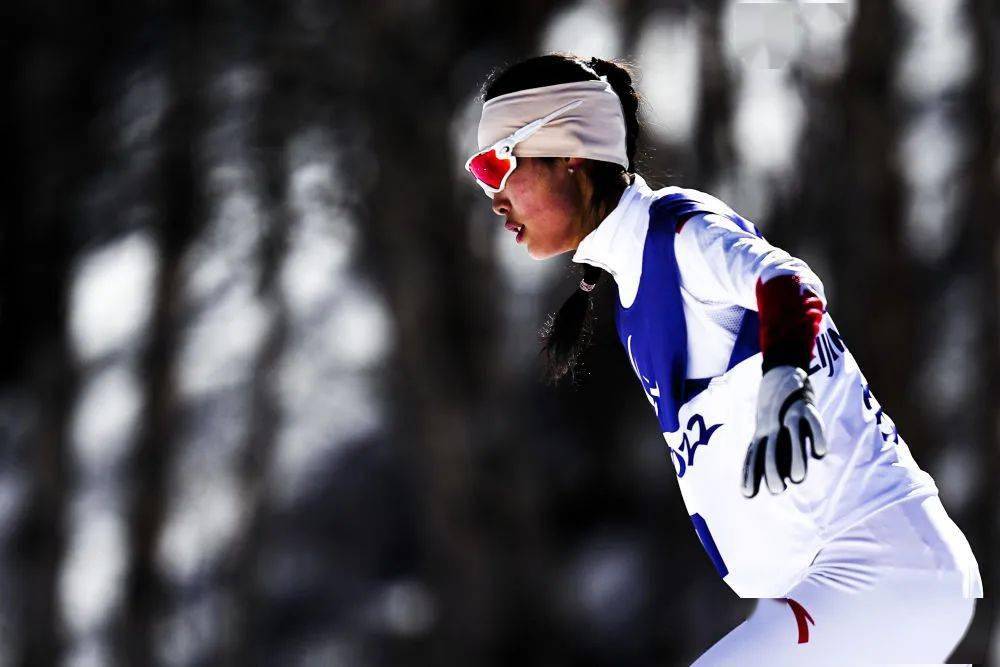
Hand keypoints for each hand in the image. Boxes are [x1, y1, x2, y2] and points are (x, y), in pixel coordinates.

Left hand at [742, 366, 826, 496]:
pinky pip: (812, 422)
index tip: (746, 494)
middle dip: (773, 470)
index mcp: (762, 431)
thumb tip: (778, 474)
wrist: (782, 368)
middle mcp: (773, 424)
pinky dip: (816, 436)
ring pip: (792, 438)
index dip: (750, 473)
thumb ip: (769, 445)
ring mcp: (789, 414)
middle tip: (777, 490)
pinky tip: (820, 453)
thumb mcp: (766, 423)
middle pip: (772, 449)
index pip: (754, 455)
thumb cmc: (775, 404)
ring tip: (798, 478)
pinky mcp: (805, 406)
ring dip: (795, 458)